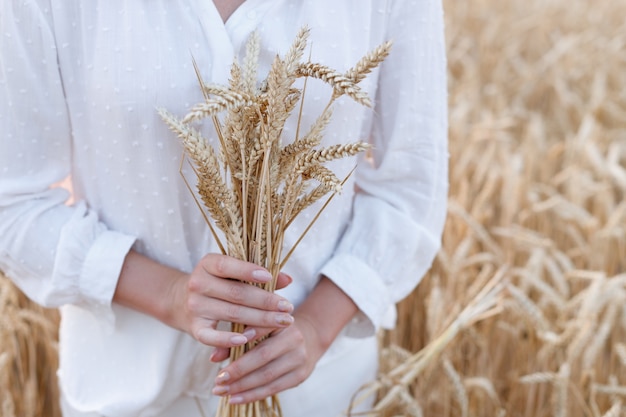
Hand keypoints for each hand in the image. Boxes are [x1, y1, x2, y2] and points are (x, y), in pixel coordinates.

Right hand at [168, 253, 293, 348]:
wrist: (181, 301)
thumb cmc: (218, 284)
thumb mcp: (233, 273)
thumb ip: (259, 274)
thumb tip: (288, 279)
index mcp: (208, 264)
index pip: (227, 266)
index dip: (248, 271)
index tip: (269, 277)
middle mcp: (198, 284)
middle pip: (236, 293)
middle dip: (266, 301)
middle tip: (288, 307)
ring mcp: (195, 307)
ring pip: (232, 313)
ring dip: (260, 319)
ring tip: (282, 321)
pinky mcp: (194, 328)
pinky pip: (212, 337)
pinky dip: (228, 339)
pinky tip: (248, 338)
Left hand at [210, 313, 324, 403]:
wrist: (308, 338)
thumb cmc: (274, 331)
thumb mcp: (258, 326)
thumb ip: (235, 336)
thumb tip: (214, 357)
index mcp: (281, 321)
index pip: (259, 331)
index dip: (238, 344)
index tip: (216, 359)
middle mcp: (294, 338)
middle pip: (262, 357)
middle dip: (237, 371)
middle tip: (217, 381)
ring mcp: (299, 358)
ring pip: (267, 376)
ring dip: (242, 387)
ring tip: (223, 392)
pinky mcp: (300, 375)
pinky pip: (274, 388)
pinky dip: (253, 395)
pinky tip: (236, 399)